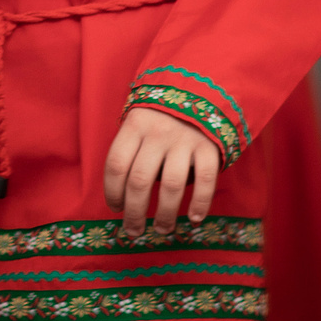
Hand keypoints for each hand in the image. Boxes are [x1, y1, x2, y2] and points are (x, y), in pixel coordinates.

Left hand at [102, 106, 222, 237]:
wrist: (200, 89)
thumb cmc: (161, 116)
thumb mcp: (139, 122)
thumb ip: (131, 150)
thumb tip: (122, 196)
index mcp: (134, 125)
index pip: (116, 164)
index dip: (112, 192)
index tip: (115, 209)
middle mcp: (158, 133)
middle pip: (140, 180)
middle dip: (135, 212)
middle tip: (134, 231)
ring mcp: (184, 140)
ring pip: (171, 185)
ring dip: (165, 214)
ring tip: (162, 230)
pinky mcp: (209, 146)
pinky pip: (205, 179)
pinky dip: (200, 203)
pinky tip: (193, 219)